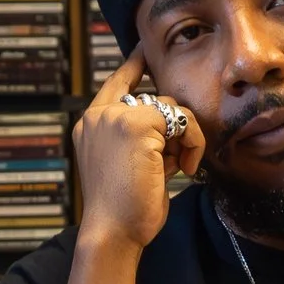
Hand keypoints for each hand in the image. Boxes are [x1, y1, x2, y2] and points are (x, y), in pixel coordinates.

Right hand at [71, 47, 201, 254]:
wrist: (113, 232)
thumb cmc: (125, 209)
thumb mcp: (131, 165)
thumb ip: (144, 139)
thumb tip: (175, 124)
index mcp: (90, 126)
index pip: (116, 85)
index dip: (133, 66)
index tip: (144, 50)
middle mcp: (97, 116)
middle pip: (154, 98)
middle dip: (174, 128)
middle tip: (179, 160)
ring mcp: (115, 117)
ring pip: (171, 108)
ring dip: (185, 138)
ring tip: (180, 167)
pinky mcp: (136, 125)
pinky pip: (182, 120)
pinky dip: (193, 143)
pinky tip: (186, 167)